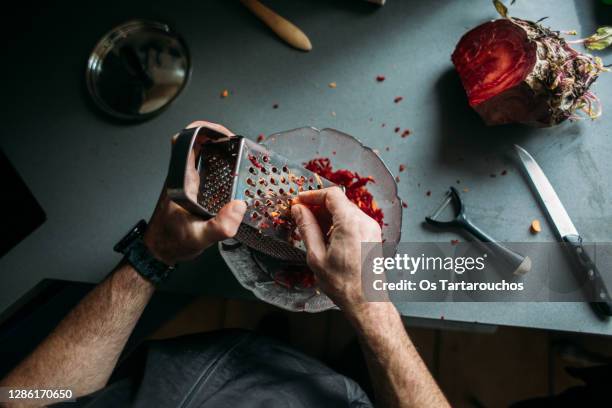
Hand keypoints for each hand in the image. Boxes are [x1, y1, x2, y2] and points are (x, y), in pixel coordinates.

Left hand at [143, 121, 246, 264]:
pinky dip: (218, 163)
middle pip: (194, 142)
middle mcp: (182, 177)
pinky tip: (233, 174)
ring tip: (239, 155)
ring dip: (218, 149)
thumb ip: (220, 225)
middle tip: (237, 144)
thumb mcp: (200, 238)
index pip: (183, 141)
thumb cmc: (172, 243)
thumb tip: (239, 206)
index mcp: (181, 180)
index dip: (202, 129)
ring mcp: (186, 183)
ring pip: (199, 154)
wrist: (158, 252)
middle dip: (216, 136)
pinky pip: (204, 168)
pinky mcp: (191, 191)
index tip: (223, 135)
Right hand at [291, 187, 381, 309]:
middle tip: (301, 216)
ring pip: (345, 210)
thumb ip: (307, 228)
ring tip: (312, 229)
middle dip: (318, 205)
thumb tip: (298, 210)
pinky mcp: (373, 235)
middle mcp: (365, 221)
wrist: (366, 301)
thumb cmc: (343, 284)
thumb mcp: (316, 256)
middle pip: (339, 201)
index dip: (312, 195)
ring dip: (327, 215)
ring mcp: (371, 227)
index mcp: (351, 223)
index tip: (299, 202)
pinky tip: (326, 237)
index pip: (331, 195)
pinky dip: (338, 222)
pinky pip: (353, 220)